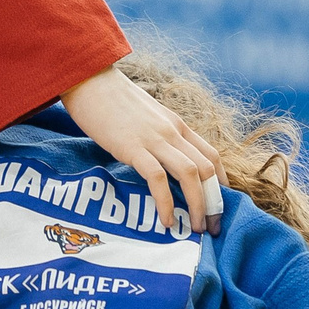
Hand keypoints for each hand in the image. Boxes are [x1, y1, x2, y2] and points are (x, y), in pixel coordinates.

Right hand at [60, 67, 222, 233]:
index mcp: (176, 124)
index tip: (219, 206)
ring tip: (196, 228)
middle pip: (206, 169)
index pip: (211, 155)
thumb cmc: (111, 100)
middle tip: (213, 227)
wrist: (87, 79)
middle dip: (214, 202)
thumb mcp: (145, 116)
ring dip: (198, 205)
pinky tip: (166, 220)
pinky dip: (165, 203)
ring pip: (189, 174)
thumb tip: (162, 160)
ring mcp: (153, 138)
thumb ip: (157, 135)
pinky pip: (157, 178)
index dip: (221, 184)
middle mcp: (171, 131)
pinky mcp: (131, 147)